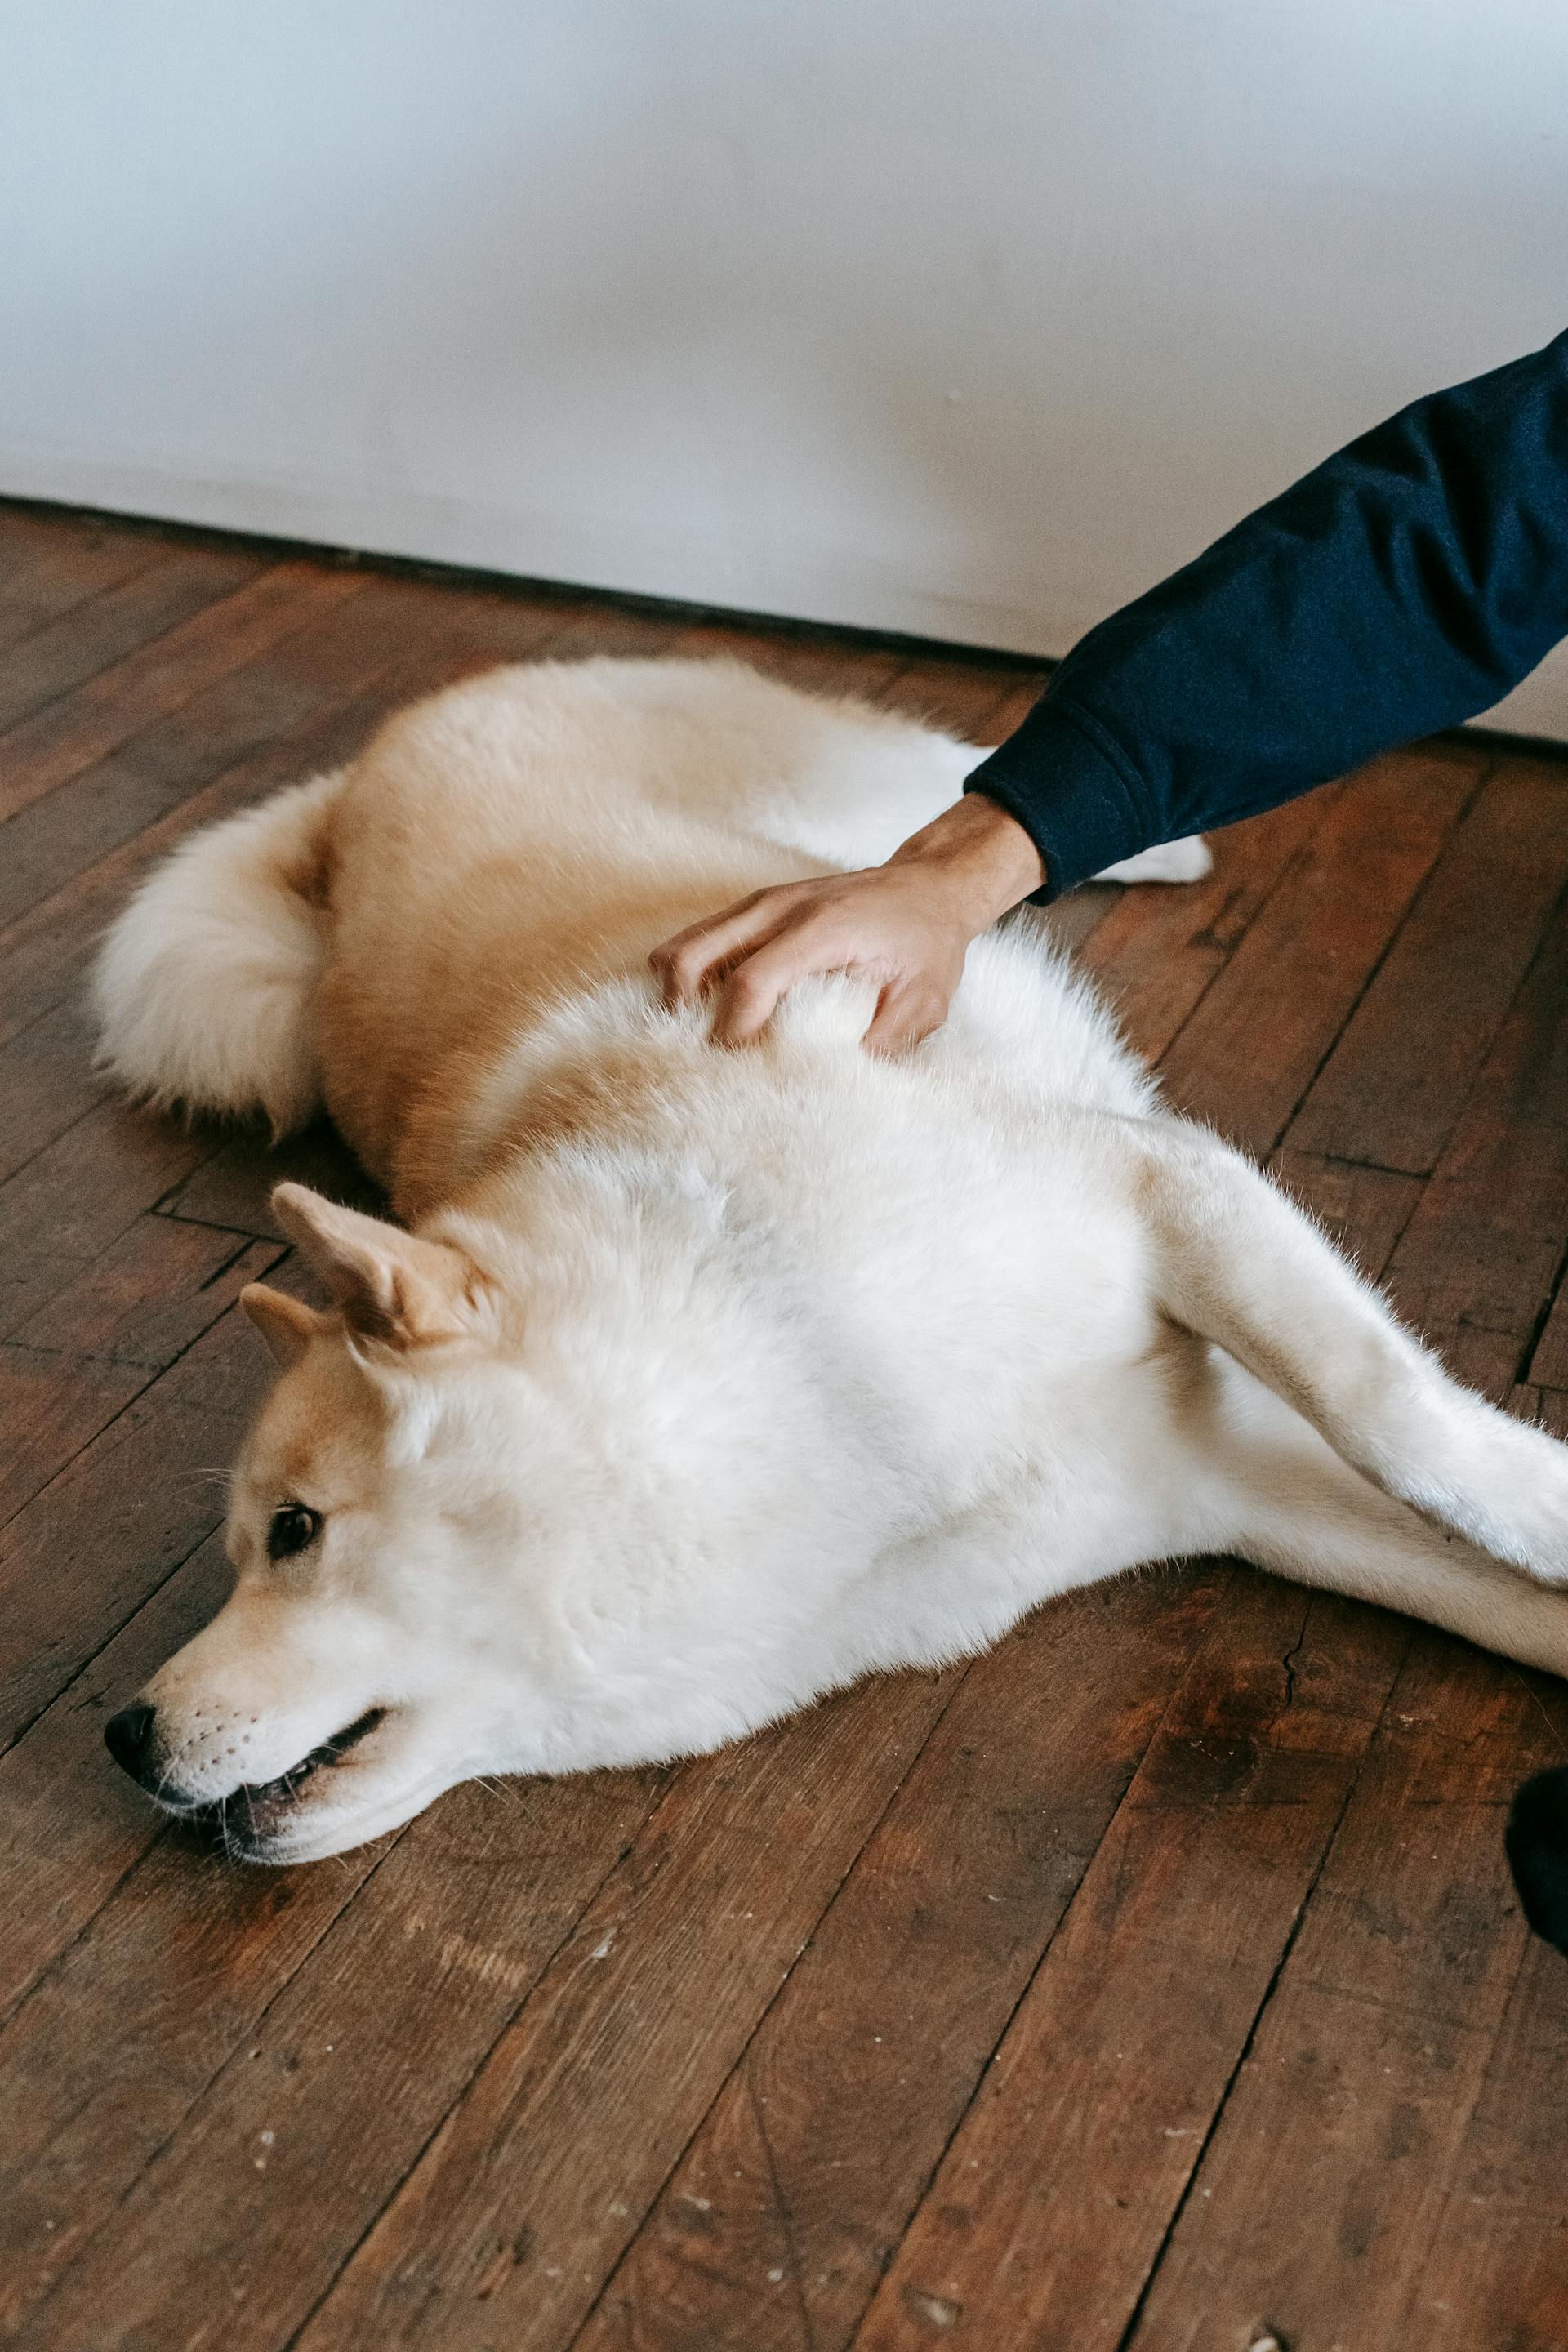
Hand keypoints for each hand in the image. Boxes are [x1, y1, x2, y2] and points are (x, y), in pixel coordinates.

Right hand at [649, 793, 1044, 1050]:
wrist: (928, 887)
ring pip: (682, 947)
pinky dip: (693, 979)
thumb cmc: (927, 945)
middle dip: (683, 1016)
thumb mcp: (923, 1003)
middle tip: (707, 1056)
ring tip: (707, 1035)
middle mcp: (779, 908)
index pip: (752, 983)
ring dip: (680, 997)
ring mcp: (759, 903)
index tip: (739, 1070)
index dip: (734, 1035)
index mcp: (823, 929)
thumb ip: (880, 1043)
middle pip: (690, 958)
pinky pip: (698, 941)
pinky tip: (719, 1009)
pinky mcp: (752, 907)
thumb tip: (829, 1082)